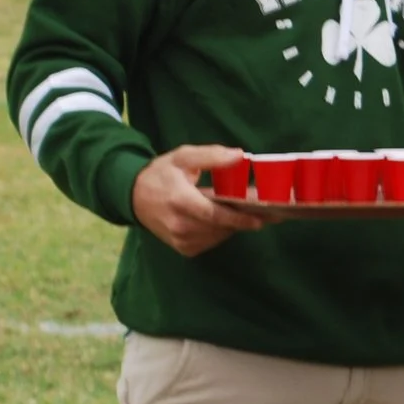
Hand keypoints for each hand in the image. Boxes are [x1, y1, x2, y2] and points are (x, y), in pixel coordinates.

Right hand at [130, 145, 264, 256]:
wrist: (134, 196)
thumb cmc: (162, 173)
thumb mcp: (183, 157)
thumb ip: (212, 156)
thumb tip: (240, 155)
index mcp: (180, 201)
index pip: (215, 215)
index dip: (239, 218)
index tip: (262, 218)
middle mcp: (180, 225)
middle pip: (221, 227)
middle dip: (244, 219)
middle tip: (270, 213)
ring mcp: (181, 240)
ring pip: (219, 236)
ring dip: (233, 225)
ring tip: (248, 212)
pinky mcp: (183, 249)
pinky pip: (211, 242)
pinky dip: (221, 231)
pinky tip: (223, 219)